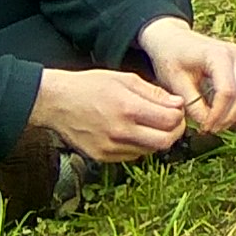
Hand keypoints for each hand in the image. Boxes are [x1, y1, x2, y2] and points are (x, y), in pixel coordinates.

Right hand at [33, 64, 190, 163]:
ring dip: (156, 139)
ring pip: (149, 151)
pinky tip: (133, 132)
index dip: (179, 116)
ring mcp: (110, 147)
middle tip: (172, 122)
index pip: (171, 121)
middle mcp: (121, 131)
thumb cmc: (89, 86)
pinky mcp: (102, 157)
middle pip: (165, 142)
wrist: (56, 102)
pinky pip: (131, 155)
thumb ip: (154, 92)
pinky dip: (139, 145)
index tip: (176, 110)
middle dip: (174, 131)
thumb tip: (178, 104)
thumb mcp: (124, 79)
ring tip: (149, 124)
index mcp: (129, 108)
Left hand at [135, 16, 235, 137]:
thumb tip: (207, 123)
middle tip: (213, 130)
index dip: (218, 114)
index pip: (227, 91)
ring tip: (219, 126)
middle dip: (230, 115)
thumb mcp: (176, 82)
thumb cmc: (170, 58)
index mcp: (218, 55)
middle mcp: (235, 54)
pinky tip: (230, 119)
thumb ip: (192, 104)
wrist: (171, 39)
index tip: (205, 128)